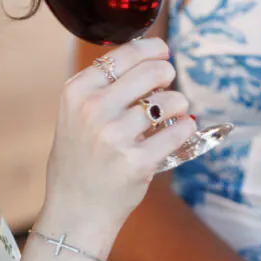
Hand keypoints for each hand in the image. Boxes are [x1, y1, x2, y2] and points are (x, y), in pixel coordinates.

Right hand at [43, 37, 196, 232]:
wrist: (74, 212)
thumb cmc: (80, 158)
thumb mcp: (75, 113)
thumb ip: (103, 86)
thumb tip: (149, 57)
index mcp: (76, 91)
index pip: (123, 54)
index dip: (151, 48)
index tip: (162, 51)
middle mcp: (93, 109)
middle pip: (150, 71)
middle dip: (167, 72)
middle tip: (169, 80)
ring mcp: (114, 136)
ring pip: (169, 101)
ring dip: (179, 103)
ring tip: (174, 111)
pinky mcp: (137, 162)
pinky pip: (178, 132)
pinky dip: (185, 128)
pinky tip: (180, 130)